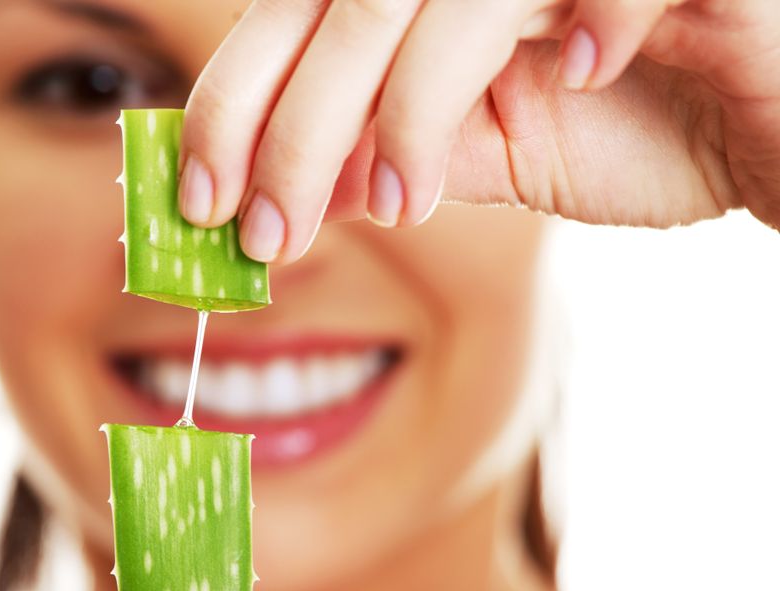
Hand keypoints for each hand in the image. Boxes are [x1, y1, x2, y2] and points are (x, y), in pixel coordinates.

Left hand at [178, 0, 779, 264]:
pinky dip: (586, 27)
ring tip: (404, 204)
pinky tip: (584, 81)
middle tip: (268, 235)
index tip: (203, 199)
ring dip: (407, 107)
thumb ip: (392, 165)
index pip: (299, 23)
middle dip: (292, 129)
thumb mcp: (490, 162)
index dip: (235, 102)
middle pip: (348, 7)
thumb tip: (290, 198)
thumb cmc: (642, 128)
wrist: (776, 124)